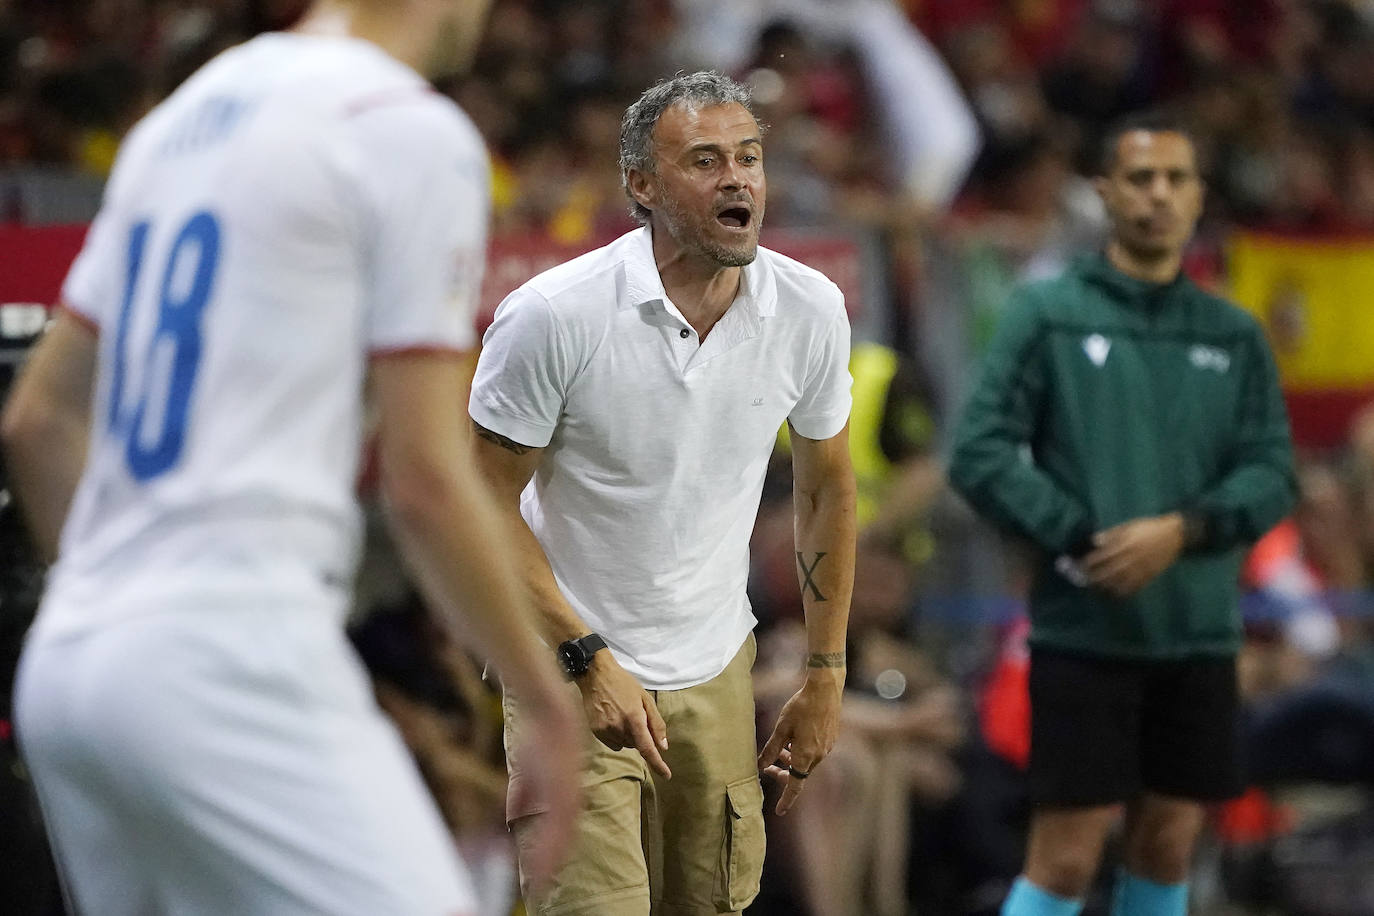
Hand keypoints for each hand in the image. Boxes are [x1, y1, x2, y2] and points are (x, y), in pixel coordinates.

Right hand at [505, 685, 582, 896]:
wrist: (548, 707)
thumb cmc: (539, 734)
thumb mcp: (529, 768)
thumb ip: (523, 792)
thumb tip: (515, 815)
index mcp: (564, 791)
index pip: (561, 828)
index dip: (554, 852)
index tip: (545, 874)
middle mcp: (569, 793)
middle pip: (564, 835)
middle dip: (553, 861)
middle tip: (543, 886)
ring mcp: (567, 787)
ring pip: (563, 830)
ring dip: (552, 855)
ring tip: (543, 877)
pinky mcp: (562, 780)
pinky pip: (559, 814)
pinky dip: (552, 834)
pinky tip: (546, 848)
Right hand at [576, 652, 670, 778]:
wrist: (595, 674)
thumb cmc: (623, 684)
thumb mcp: (645, 698)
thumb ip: (656, 723)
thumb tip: (663, 746)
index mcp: (634, 718)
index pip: (648, 748)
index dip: (658, 764)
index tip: (667, 775)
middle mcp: (619, 727)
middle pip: (636, 745)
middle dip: (639, 736)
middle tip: (635, 716)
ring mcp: (605, 730)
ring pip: (624, 745)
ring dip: (627, 736)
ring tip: (621, 715)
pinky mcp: (595, 731)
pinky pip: (612, 743)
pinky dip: (616, 736)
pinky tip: (612, 719)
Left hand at [757, 669, 842, 814]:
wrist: (825, 690)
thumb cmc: (801, 707)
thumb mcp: (781, 728)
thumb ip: (771, 749)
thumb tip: (760, 765)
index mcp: (805, 756)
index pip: (794, 786)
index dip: (786, 799)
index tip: (779, 811)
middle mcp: (818, 756)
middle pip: (799, 773)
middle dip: (784, 773)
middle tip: (768, 769)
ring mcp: (827, 748)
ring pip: (807, 762)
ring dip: (792, 760)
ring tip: (780, 748)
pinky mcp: (831, 739)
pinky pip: (815, 752)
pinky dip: (803, 751)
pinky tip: (795, 737)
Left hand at [1083, 513, 1184, 597]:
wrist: (1175, 535)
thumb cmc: (1149, 528)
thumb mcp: (1129, 526)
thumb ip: (1112, 534)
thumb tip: (1094, 541)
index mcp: (1125, 544)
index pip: (1102, 556)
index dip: (1089, 563)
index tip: (1079, 567)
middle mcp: (1131, 557)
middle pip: (1108, 572)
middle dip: (1094, 578)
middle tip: (1083, 581)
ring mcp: (1140, 568)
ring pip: (1119, 582)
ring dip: (1105, 587)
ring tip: (1095, 589)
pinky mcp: (1149, 575)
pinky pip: (1135, 587)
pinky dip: (1123, 592)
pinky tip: (1114, 595)